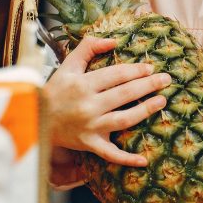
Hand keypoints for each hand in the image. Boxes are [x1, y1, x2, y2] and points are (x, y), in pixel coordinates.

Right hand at [44, 35, 170, 166]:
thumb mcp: (68, 65)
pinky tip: (144, 160)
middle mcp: (88, 105)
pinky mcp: (89, 144)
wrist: (36, 118)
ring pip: (124, 119)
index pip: (116, 75)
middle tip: (166, 80)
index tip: (150, 68)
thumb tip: (114, 41)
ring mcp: (90, 126)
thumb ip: (89, 47)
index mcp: (83, 84)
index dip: (136, 70)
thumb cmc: (56, 90)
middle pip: (124, 94)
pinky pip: (110, 153)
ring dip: (145, 111)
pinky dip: (127, 159)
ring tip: (162, 102)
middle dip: (148, 85)